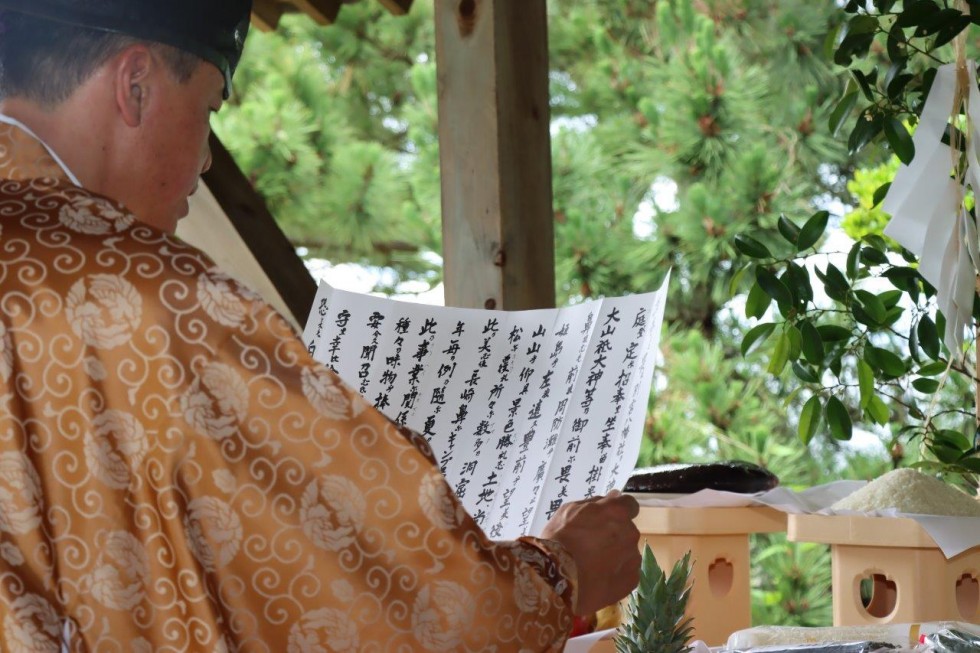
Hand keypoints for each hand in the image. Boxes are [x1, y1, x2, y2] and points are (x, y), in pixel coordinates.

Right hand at [540, 490, 640, 615]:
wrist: (558, 581)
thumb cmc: (559, 539)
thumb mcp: (569, 511)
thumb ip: (595, 502)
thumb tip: (614, 496)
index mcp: (617, 512)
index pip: (629, 505)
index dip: (618, 511)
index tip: (607, 519)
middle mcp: (630, 532)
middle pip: (627, 530)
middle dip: (615, 535)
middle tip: (592, 545)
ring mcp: (633, 557)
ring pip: (628, 552)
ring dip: (616, 555)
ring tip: (593, 565)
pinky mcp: (632, 580)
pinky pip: (627, 572)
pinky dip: (616, 574)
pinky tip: (598, 578)